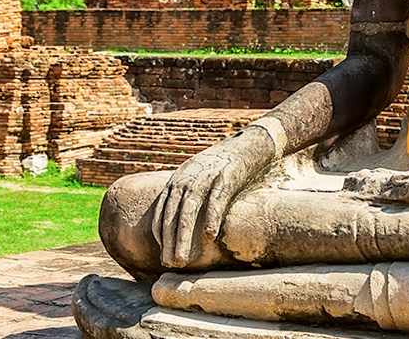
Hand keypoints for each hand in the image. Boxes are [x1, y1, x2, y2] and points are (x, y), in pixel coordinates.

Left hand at [152, 126, 276, 267]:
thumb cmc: (223, 166)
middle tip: (169, 264)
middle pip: (173, 213)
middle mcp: (187, 177)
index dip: (160, 233)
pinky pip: (216, 199)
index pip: (162, 209)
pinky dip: (211, 217)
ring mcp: (206, 176)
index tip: (161, 253)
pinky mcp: (226, 177)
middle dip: (169, 241)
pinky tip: (209, 236)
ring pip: (190, 210)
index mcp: (178, 179)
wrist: (248, 144)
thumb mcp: (198, 176)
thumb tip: (180, 223)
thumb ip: (186, 195)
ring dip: (184, 236)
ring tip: (183, 258)